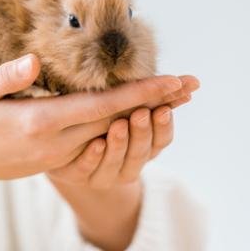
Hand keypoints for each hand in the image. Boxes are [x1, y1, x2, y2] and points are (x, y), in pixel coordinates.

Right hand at [0, 53, 189, 188]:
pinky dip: (117, 126)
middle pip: (115, 122)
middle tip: (187, 86)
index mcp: (39, 123)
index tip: (171, 81)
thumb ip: (6, 76)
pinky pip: (93, 141)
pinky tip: (129, 114)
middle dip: (152, 103)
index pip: (100, 106)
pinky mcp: (54, 160)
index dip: (138, 93)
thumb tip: (36, 60)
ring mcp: (57, 156)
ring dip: (139, 116)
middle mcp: (55, 144)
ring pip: (108, 133)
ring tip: (168, 98)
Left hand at [46, 103, 186, 188]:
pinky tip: (94, 144)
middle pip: (140, 153)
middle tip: (140, 114)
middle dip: (141, 133)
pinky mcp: (78, 176)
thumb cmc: (103, 122)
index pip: (161, 140)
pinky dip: (92, 158)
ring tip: (117, 125)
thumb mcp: (126, 108)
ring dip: (119, 145)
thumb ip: (153, 98)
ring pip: (115, 164)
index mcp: (144, 148)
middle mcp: (128, 165)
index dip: (162, 126)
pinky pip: (86, 170)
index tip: (163, 108)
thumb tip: (192, 81)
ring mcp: (104, 175)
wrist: (66, 149)